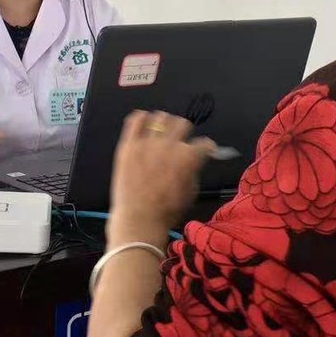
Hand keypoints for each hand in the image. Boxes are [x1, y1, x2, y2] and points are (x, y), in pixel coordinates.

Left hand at [108, 111, 215, 246]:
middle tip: (180, 141)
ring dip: (164, 124)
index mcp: (188, 157)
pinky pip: (135, 120)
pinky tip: (144, 126)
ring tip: (160, 134)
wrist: (139, 219)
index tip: (205, 150)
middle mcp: (170, 145)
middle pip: (182, 123)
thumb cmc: (167, 211)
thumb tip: (195, 159)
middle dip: (185, 132)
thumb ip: (195, 170)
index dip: (207, 147)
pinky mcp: (129, 145)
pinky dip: (141, 118)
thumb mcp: (192, 192)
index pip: (204, 143)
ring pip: (160, 117)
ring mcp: (147, 143)